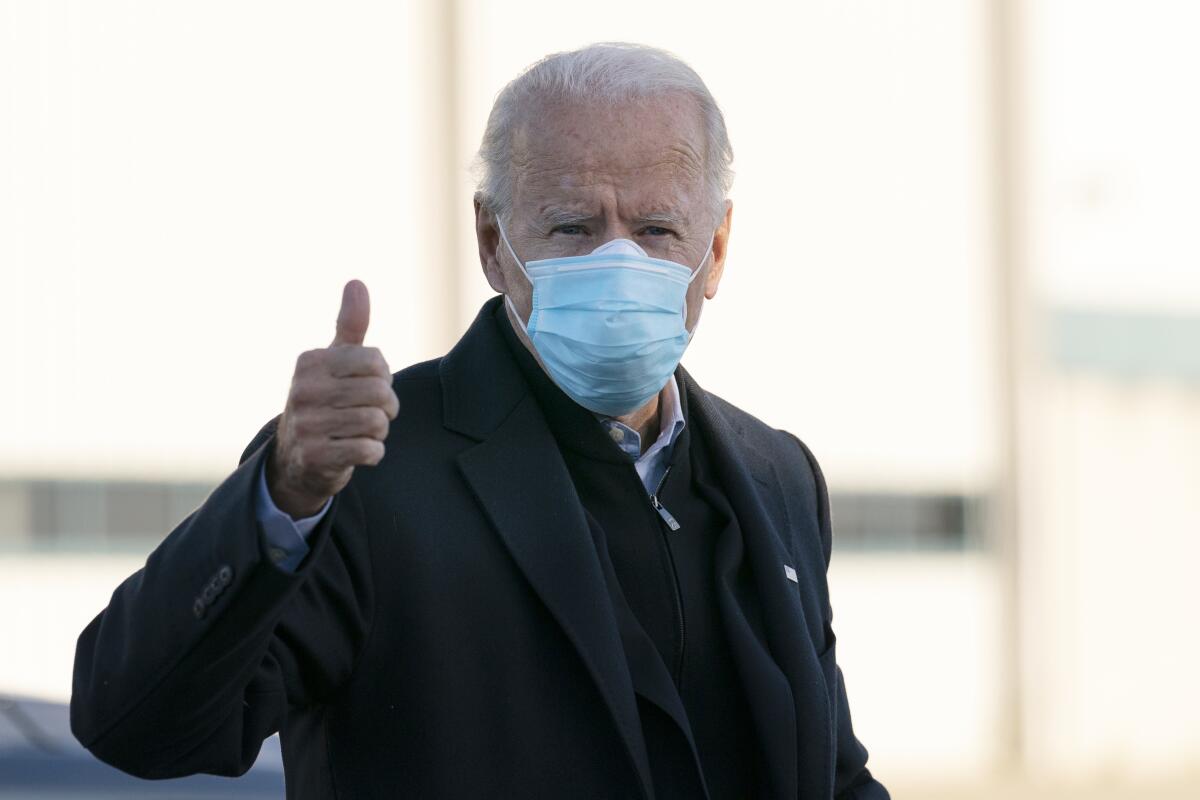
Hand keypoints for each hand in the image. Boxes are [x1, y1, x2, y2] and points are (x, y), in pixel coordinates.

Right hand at [266, 279, 399, 517]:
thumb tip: (357, 283)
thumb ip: (350, 325)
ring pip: (376, 422)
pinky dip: (373, 453)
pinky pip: (369, 450)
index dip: (383, 376)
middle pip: (380, 393)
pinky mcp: (316, 457)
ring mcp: (306, 425)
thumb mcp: (334, 361)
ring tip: (363, 431)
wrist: (296, 459)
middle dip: (386, 406)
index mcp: (310, 362)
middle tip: (374, 412)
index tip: (370, 384)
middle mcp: (303, 391)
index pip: (375, 361)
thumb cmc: (325, 400)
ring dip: (379, 431)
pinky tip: (357, 450)